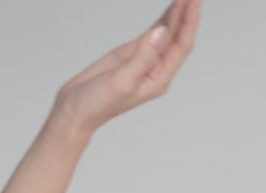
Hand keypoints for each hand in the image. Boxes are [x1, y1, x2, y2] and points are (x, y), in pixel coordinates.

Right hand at [51, 0, 201, 136]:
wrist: (77, 109)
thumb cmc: (98, 103)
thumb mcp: (123, 80)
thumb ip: (143, 56)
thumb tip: (162, 32)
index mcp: (159, 78)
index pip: (180, 45)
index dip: (189, 21)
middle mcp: (157, 69)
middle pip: (178, 37)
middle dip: (186, 13)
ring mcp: (145, 60)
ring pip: (167, 33)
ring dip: (176, 14)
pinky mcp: (132, 54)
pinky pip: (152, 33)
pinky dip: (162, 19)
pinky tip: (170, 9)